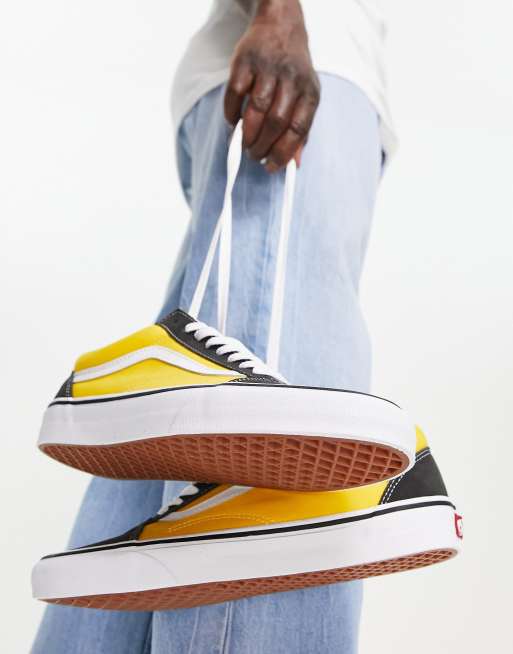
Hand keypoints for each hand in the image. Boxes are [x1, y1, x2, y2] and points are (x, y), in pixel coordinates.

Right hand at [224, 0, 319, 171]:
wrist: (281, 26)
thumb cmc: (293, 72)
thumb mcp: (306, 97)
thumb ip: (301, 130)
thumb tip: (294, 164)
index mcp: (309, 92)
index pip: (298, 129)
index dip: (283, 153)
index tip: (271, 167)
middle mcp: (291, 79)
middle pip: (276, 122)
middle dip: (262, 146)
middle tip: (254, 155)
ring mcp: (267, 68)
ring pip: (256, 110)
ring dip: (248, 134)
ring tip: (245, 145)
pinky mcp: (245, 61)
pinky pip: (235, 94)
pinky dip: (231, 114)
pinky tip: (233, 123)